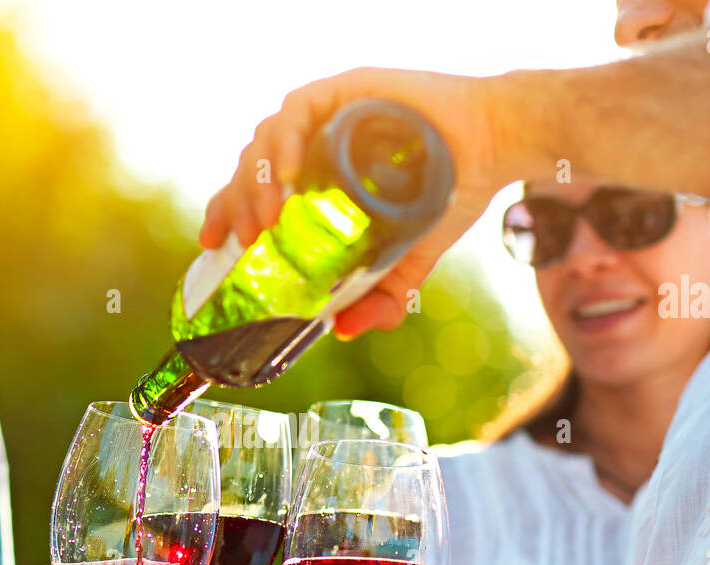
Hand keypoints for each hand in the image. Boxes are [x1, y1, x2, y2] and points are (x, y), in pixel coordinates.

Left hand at [199, 68, 512, 337]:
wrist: (496, 148)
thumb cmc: (449, 193)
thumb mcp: (408, 260)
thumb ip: (382, 296)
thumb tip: (346, 330)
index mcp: (317, 176)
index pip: (253, 190)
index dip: (226, 211)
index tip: (213, 243)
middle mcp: (314, 143)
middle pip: (251, 168)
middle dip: (236, 204)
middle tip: (242, 240)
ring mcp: (327, 115)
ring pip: (265, 141)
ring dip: (256, 181)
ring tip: (265, 221)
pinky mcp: (344, 89)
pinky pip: (296, 111)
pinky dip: (283, 143)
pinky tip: (288, 178)